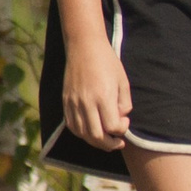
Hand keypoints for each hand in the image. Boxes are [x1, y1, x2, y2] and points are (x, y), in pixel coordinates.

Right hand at [60, 33, 131, 149]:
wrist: (84, 47)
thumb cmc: (107, 62)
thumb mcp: (123, 81)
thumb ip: (124, 103)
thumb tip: (119, 118)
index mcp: (103, 96)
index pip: (112, 127)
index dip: (121, 129)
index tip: (124, 120)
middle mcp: (86, 102)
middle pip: (96, 136)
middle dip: (110, 144)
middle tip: (117, 142)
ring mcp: (73, 103)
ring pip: (82, 134)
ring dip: (95, 141)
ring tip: (104, 140)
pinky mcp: (65, 101)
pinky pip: (71, 125)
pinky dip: (81, 133)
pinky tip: (89, 131)